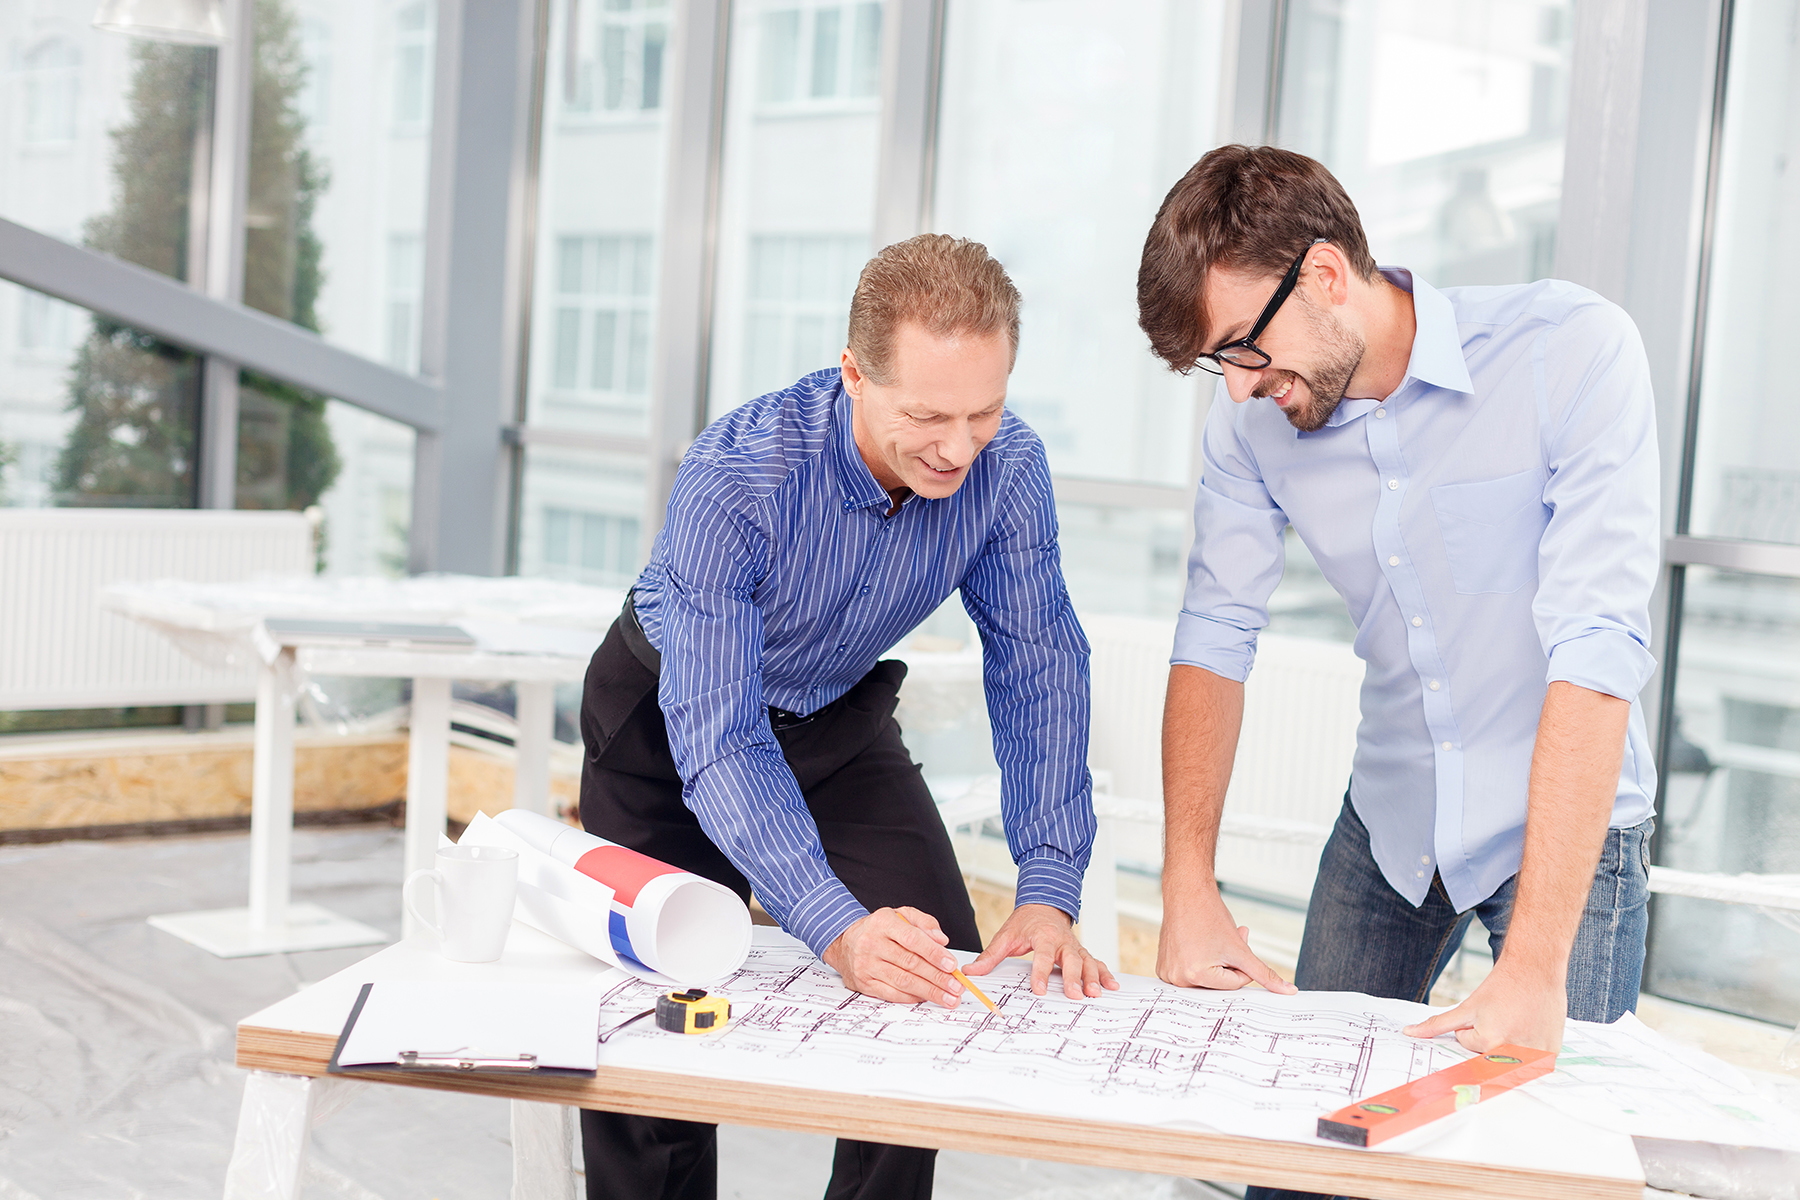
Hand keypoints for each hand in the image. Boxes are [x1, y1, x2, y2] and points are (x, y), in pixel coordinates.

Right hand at [821, 906, 964, 1007]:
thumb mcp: (901, 915)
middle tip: (957, 987)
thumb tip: (941, 940)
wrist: (845, 942)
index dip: (933, 953)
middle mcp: (871, 944)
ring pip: (903, 981)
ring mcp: (866, 965)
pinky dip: (912, 997)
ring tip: (948, 997)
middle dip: (937, 978)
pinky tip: (927, 998)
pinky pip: (892, 994)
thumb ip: (924, 923)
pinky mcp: (864, 983)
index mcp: (882, 923)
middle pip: (910, 964)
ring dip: (929, 992)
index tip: (952, 965)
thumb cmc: (879, 929)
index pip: (911, 939)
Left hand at [963, 903, 1119, 998]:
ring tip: (1096, 994)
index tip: (1038, 989)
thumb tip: (971, 971)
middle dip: (1074, 978)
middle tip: (1075, 995)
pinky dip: (1105, 974)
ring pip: (1087, 962)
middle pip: (1071, 960)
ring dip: (1093, 978)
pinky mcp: (1082, 952)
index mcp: (1044, 936)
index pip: (1042, 956)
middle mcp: (1062, 941)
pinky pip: (1096, 962)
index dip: (1040, 973)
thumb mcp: (1006, 936)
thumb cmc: (1026, 922)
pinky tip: (1112, 986)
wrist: (1045, 904)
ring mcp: (1075, 947)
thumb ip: (990, 956)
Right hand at [1156, 887, 1295, 993]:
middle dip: (1227, 966)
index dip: (1240, 965)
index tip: (1233, 947)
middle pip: (1217, 985)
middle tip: (1224, 943)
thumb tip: (1288, 991)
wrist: (1186, 892)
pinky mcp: (1163, 966)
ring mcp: (1168, 973)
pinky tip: (1196, 944)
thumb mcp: (1241, 949)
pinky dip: (1198, 962)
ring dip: (1214, 964)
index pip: (1234, 984)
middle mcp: (1178, 978)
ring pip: (1205, 979)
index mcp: (1195, 975)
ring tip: (1211, 941)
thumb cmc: (1209, 915)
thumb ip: (1265, 974)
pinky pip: (1190, 973)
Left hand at [1402, 963, 1565, 1052]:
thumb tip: (1408, 1033)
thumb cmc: (1500, 986)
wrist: (1535, 969)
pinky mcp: (1552, 1052)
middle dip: (1489, 1037)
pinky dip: (1529, 1043)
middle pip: (1488, 1054)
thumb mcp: (1467, 1007)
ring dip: (1510, 1042)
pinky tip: (1531, 1024)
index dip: (1473, 1025)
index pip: (1468, 1043)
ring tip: (1518, 1019)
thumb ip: (1437, 1024)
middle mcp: (1514, 1053)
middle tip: (1503, 1016)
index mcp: (1489, 1042)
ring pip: (1510, 1056)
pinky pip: (1532, 1058)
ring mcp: (1536, 1054)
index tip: (1487, 1011)